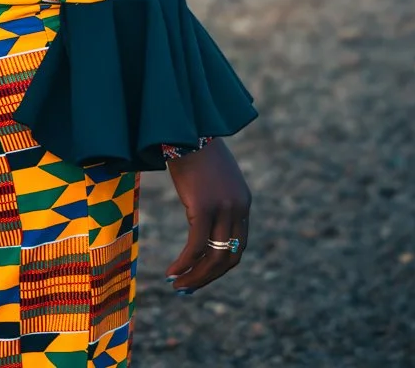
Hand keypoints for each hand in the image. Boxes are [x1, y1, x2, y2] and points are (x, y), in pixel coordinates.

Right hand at [164, 138, 250, 293]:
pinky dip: (184, 263)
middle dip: (208, 277)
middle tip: (188, 288)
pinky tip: (171, 271)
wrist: (186, 126)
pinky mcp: (204, 207)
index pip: (238, 246)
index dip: (220, 266)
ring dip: (195, 276)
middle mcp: (238, 207)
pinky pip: (196, 246)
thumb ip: (216, 199)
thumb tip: (203, 218)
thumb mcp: (213, 178)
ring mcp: (223, 208)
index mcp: (243, 202)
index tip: (202, 275)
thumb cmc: (194, 149)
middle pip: (229, 257)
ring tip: (177, 285)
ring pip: (214, 257)